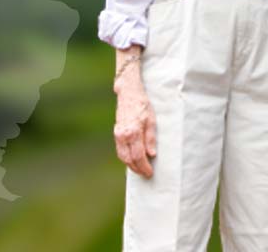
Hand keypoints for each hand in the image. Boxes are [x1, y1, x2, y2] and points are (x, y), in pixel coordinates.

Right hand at [113, 49, 156, 177]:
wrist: (128, 92)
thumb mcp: (152, 120)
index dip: (144, 167)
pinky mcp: (116, 132)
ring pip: (122, 156)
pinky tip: (132, 159)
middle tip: (146, 174)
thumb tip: (152, 155)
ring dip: (131, 165)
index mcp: (134, 132)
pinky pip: (120, 150)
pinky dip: (126, 157)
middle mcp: (123, 135)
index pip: (138, 156)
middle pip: (129, 159)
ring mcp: (118, 134)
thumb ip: (151, 138)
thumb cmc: (143, 105)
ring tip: (140, 169)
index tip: (150, 173)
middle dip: (138, 169)